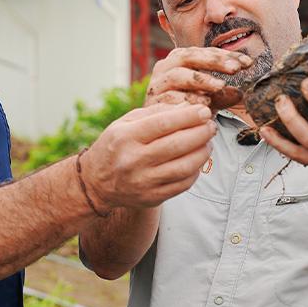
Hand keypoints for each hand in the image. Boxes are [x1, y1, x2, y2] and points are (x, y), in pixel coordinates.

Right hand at [83, 103, 215, 209]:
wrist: (96, 183)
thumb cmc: (115, 146)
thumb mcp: (125, 122)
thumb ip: (155, 113)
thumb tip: (188, 108)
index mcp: (125, 137)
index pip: (163, 124)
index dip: (188, 117)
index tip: (204, 112)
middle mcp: (133, 161)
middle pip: (178, 145)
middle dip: (201, 133)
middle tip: (211, 126)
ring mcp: (143, 182)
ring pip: (184, 167)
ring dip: (203, 153)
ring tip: (207, 143)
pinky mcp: (152, 198)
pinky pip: (183, 184)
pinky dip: (195, 171)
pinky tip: (197, 161)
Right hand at [144, 47, 251, 111]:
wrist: (161, 127)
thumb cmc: (187, 106)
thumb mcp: (209, 97)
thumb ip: (223, 93)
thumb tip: (240, 93)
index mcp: (181, 59)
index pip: (206, 52)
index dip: (227, 56)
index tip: (248, 63)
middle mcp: (166, 66)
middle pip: (190, 56)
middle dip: (214, 61)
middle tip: (235, 69)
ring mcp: (158, 83)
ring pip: (178, 75)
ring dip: (201, 79)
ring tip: (220, 86)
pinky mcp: (152, 101)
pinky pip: (170, 98)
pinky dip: (188, 100)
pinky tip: (204, 104)